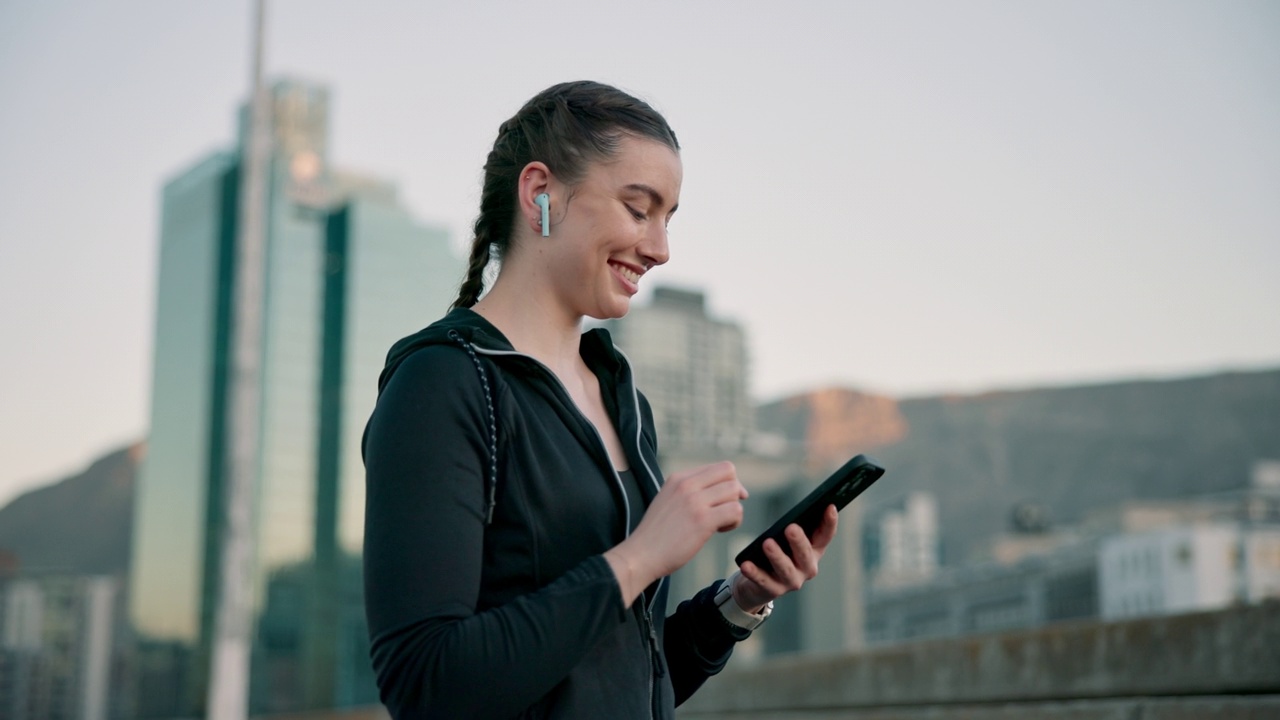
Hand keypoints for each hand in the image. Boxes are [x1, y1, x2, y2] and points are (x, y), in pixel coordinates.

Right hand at [604, 462, 746, 605]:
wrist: (641, 555)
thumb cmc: (656, 534)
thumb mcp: (668, 500)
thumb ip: (688, 491)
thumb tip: (720, 490)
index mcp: (679, 478)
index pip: (718, 467)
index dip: (728, 483)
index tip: (723, 500)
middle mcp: (687, 484)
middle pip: (729, 472)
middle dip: (734, 492)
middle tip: (725, 510)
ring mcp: (694, 501)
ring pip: (734, 491)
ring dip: (734, 507)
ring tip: (721, 523)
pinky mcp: (702, 520)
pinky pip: (735, 510)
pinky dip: (734, 521)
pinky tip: (720, 530)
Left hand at [733, 504, 838, 611]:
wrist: (759, 584)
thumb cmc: (777, 553)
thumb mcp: (786, 540)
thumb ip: (793, 527)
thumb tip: (791, 513)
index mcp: (814, 551)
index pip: (825, 536)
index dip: (829, 522)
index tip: (830, 506)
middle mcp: (807, 568)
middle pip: (805, 554)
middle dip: (799, 541)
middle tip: (791, 527)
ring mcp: (792, 581)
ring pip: (785, 568)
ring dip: (777, 556)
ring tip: (767, 543)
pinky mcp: (773, 590)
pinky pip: (763, 581)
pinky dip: (754, 572)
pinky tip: (746, 564)